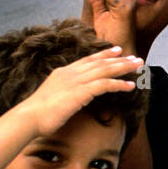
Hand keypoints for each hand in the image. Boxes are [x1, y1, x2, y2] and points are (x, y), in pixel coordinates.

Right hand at [17, 47, 141, 137]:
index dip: (104, 54)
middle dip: (119, 59)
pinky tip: (130, 86)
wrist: (29, 117)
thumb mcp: (52, 98)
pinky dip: (119, 84)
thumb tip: (72, 98)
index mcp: (63, 73)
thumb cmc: (38, 114)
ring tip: (138, 66)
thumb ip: (64, 93)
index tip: (117, 50)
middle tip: (135, 57)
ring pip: (105, 70)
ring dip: (124, 67)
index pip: (87, 60)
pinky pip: (105, 84)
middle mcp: (71, 73)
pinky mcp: (81, 92)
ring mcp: (75, 81)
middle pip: (100, 62)